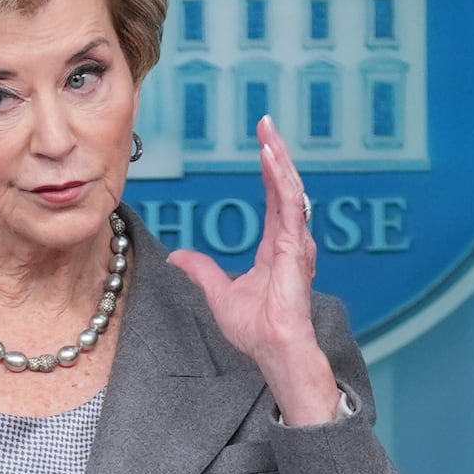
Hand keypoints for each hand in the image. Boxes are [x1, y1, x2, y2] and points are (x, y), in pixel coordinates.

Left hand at [167, 119, 345, 425]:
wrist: (274, 349)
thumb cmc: (257, 330)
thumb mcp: (220, 293)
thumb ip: (201, 270)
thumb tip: (177, 256)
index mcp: (277, 247)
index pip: (276, 199)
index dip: (270, 171)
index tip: (263, 145)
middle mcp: (291, 240)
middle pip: (285, 186)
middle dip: (277, 153)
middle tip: (266, 123)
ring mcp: (297, 242)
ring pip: (291, 190)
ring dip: (280, 159)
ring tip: (269, 133)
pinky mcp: (296, 247)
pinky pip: (291, 205)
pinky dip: (282, 180)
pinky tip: (272, 158)